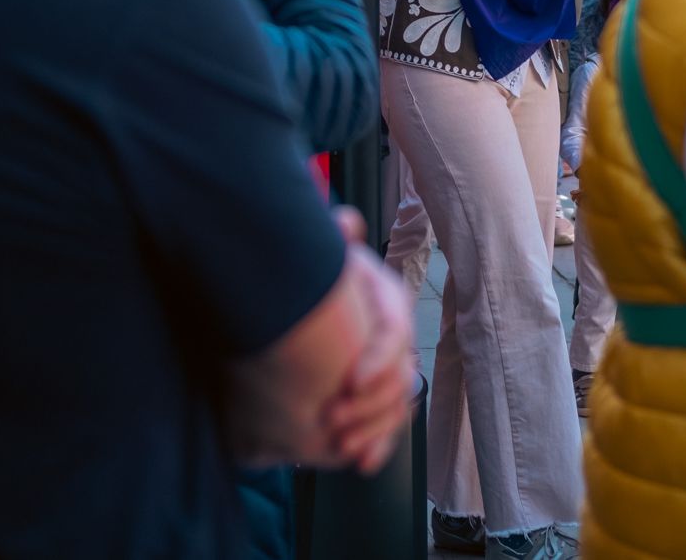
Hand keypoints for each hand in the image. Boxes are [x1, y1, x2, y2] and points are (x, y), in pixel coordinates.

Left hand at [319, 223, 414, 473]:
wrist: (286, 311)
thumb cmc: (307, 281)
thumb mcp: (319, 260)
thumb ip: (332, 244)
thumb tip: (345, 222)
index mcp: (384, 299)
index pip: (395, 328)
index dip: (379, 357)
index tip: (350, 381)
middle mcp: (392, 334)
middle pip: (400, 373)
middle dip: (372, 404)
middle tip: (332, 421)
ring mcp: (387, 368)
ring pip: (397, 404)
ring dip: (374, 430)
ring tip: (343, 448)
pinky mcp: (375, 396)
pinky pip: (388, 425)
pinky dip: (377, 446)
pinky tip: (362, 464)